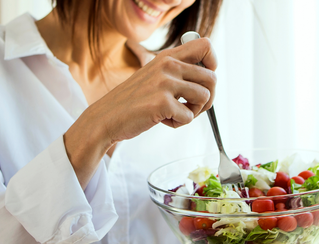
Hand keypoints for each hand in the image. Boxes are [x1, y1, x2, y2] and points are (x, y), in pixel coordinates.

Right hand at [85, 37, 217, 142]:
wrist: (106, 117)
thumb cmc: (132, 101)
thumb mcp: (153, 75)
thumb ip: (176, 71)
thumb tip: (208, 74)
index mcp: (167, 57)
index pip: (205, 45)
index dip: (212, 63)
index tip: (203, 81)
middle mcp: (168, 66)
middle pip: (212, 77)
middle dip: (208, 98)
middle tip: (191, 107)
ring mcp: (165, 83)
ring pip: (205, 97)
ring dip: (193, 112)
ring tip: (175, 113)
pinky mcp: (162, 103)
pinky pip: (189, 117)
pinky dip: (178, 123)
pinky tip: (162, 120)